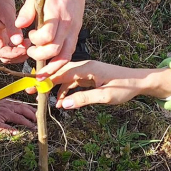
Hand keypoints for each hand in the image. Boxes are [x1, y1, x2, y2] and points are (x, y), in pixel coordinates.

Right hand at [0, 0, 27, 63]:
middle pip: (5, 57)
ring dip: (20, 52)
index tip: (26, 48)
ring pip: (9, 53)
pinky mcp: (4, 33)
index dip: (14, 54)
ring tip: (30, 43)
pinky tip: (28, 40)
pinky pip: (12, 46)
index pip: (1, 53)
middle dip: (18, 56)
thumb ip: (11, 27)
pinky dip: (20, 46)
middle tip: (31, 47)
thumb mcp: (5, 11)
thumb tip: (18, 42)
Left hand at [0, 98, 36, 132]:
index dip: (29, 124)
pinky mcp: (4, 100)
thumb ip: (5, 130)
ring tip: (36, 114)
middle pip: (24, 110)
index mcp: (6, 113)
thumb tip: (17, 133)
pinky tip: (26, 107)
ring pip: (21, 105)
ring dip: (29, 109)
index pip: (21, 119)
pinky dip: (23, 105)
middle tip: (38, 121)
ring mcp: (6, 102)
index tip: (35, 128)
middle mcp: (8, 106)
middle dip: (32, 115)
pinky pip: (16, 102)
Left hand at [16, 0, 94, 74]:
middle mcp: (67, 23)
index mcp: (55, 13)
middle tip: (30, 52)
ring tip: (42, 74)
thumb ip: (27, 11)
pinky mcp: (77, 30)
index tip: (29, 37)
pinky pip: (70, 50)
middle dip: (40, 56)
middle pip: (55, 49)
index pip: (47, 37)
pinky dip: (61, 60)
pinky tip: (52, 65)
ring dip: (53, 67)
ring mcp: (74, 28)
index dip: (36, 42)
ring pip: (66, 55)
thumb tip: (18, 25)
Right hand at [42, 60, 170, 109]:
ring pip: (65, 78)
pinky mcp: (90, 77)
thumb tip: (64, 104)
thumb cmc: (125, 87)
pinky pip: (73, 83)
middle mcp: (85, 67)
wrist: (141, 82)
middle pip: (60, 72)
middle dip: (45, 81)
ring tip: (44, 99)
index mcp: (87, 68)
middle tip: (30, 90)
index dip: (46, 78)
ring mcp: (87, 72)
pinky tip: (62, 101)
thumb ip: (84, 99)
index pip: (62, 71)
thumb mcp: (105, 96)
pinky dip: (65, 91)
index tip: (33, 85)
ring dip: (55, 87)